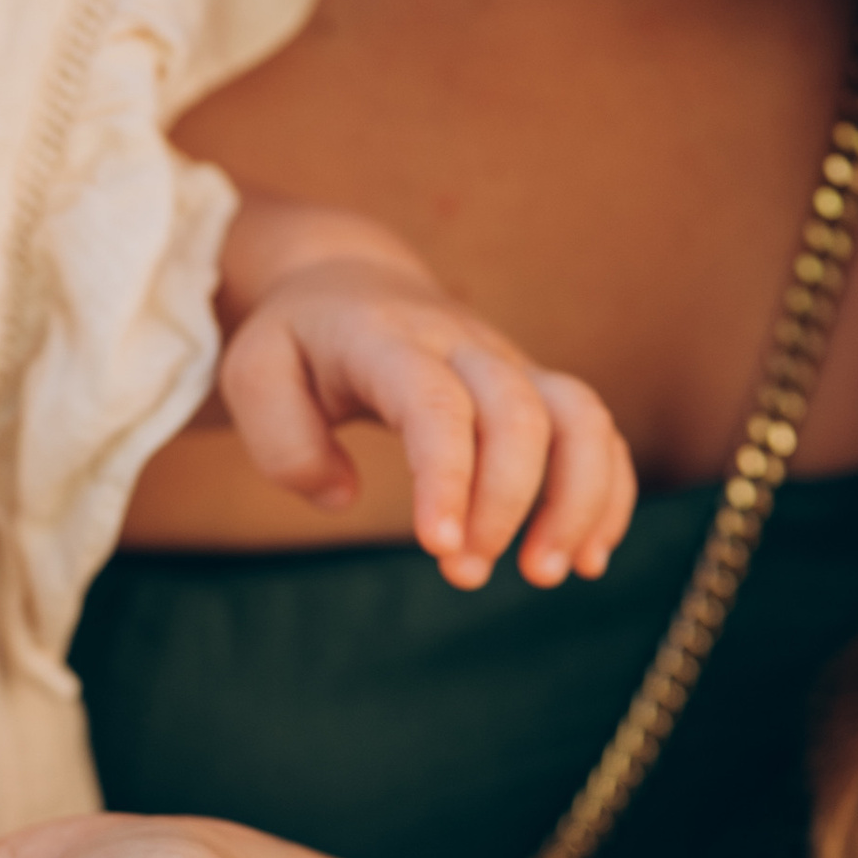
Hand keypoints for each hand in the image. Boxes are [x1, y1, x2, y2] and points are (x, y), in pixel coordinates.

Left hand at [221, 226, 635, 591]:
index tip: (443, 547)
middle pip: (518, 412)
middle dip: (507, 503)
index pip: (434, 403)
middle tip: (466, 575)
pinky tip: (584, 558)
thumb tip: (340, 493)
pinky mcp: (536, 389)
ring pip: (580, 416)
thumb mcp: (252, 372)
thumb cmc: (299, 340)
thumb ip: (280, 438)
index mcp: (387, 341)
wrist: (350, 282)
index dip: (448, 475)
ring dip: (578, 500)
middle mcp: (462, 346)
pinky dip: (606, 494)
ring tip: (546, 574)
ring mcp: (509, 365)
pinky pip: (597, 433)